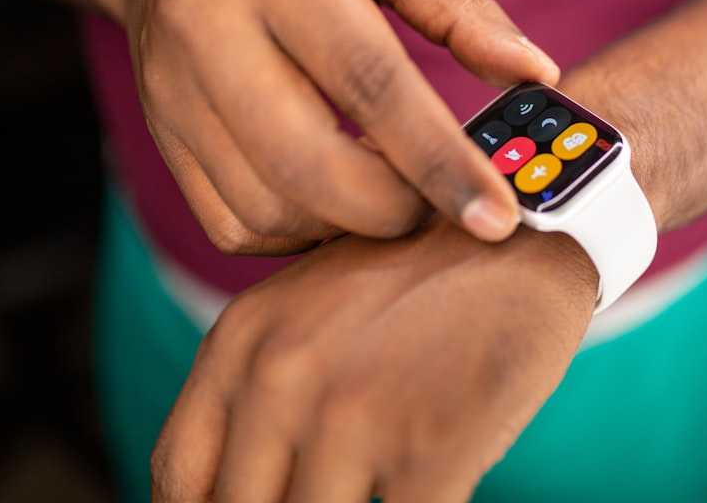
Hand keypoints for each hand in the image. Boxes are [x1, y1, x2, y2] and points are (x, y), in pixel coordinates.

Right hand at [124, 0, 558, 254]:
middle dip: (396, 210)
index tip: (498, 216)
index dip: (440, 160)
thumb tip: (535, 74)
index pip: (370, 83)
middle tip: (447, 208)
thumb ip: (461, 8)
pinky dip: (301, 233)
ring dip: (349, 227)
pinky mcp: (163, 139)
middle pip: (309, 164)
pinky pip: (235, 224)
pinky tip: (337, 198)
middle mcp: (208, 33)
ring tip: (395, 194)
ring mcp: (172, 94)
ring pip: (269, 209)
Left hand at [149, 220, 597, 501]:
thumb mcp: (311, 308)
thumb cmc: (422, 278)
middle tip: (333, 492)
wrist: (527, 231)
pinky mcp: (432, 441)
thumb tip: (244, 485)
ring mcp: (355, 411)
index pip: (180, 478)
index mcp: (241, 342)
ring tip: (382, 487)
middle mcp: (281, 376)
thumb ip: (264, 385)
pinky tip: (430, 495)